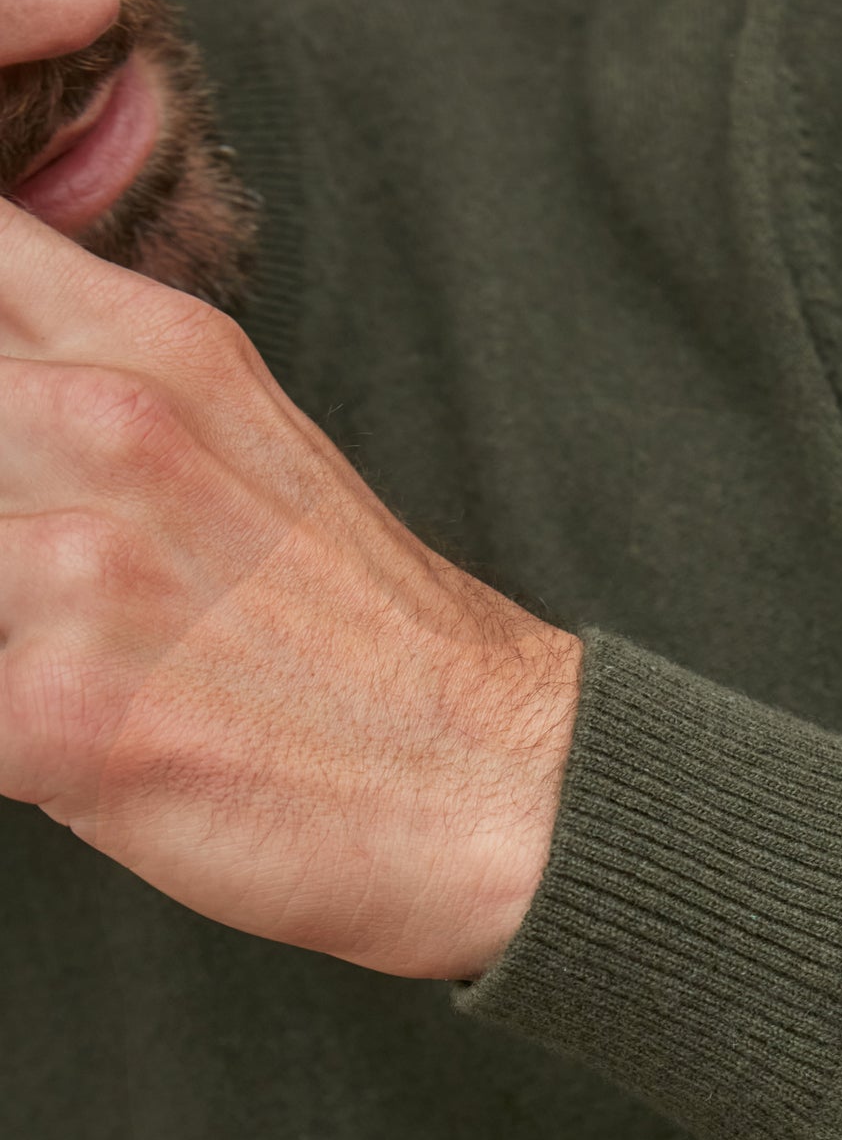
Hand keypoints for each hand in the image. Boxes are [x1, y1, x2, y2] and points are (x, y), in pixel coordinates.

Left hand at [0, 195, 582, 982]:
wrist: (494, 788)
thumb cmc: (367, 643)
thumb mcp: (246, 441)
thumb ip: (94, 380)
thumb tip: (0, 394)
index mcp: (156, 351)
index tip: (16, 454)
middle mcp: (115, 430)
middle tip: (52, 587)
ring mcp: (86, 570)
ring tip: (78, 670)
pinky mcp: (61, 713)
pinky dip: (1, 735)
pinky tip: (70, 749)